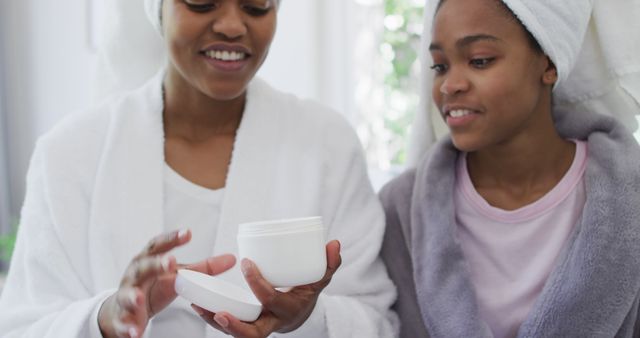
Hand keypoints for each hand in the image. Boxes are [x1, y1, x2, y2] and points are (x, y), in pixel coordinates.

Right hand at [98, 229, 235, 337]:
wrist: (123, 310)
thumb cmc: (152, 286)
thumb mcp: (176, 275)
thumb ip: (202, 268)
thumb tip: (232, 259)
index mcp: (148, 260)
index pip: (159, 245)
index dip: (172, 239)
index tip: (188, 233)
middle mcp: (135, 275)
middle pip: (144, 267)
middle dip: (156, 264)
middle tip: (171, 262)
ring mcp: (127, 296)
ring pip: (128, 295)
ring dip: (134, 297)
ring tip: (141, 299)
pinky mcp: (123, 317)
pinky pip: (124, 323)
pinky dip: (128, 327)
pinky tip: (135, 332)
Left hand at [193, 240, 341, 337]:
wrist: (302, 313)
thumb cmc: (308, 291)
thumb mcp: (320, 279)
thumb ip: (329, 263)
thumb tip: (334, 243)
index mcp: (288, 310)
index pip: (271, 300)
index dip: (258, 283)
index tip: (246, 263)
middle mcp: (272, 323)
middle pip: (252, 334)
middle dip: (235, 326)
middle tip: (220, 312)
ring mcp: (258, 326)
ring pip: (235, 334)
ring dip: (215, 323)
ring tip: (198, 306)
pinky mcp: (247, 324)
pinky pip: (228, 327)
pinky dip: (212, 318)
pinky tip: (198, 305)